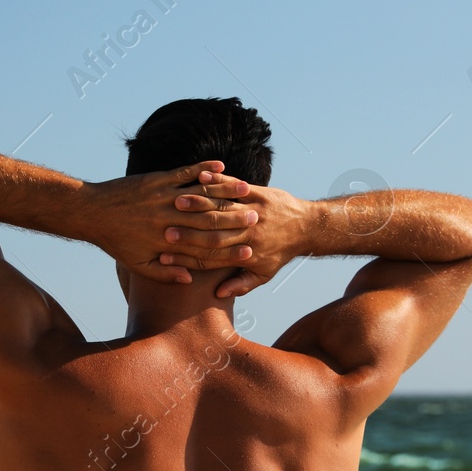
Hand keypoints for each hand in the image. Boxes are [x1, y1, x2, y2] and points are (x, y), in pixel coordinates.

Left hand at [83, 161, 259, 283]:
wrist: (92, 212)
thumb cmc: (116, 242)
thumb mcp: (139, 266)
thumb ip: (165, 275)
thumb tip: (189, 280)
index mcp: (168, 243)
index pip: (205, 248)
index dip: (229, 250)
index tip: (250, 252)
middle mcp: (170, 219)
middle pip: (210, 219)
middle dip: (236, 218)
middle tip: (259, 218)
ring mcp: (165, 196)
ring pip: (202, 193)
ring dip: (226, 190)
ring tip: (247, 189)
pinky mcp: (158, 179)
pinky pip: (186, 172)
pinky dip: (204, 169)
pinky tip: (220, 166)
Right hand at [160, 175, 308, 296]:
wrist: (307, 227)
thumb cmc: (281, 252)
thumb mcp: (263, 274)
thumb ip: (241, 284)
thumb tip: (219, 294)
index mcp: (246, 254)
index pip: (211, 258)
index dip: (187, 258)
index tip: (166, 256)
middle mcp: (249, 233)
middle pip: (213, 233)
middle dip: (187, 232)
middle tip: (164, 230)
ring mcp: (255, 211)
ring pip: (221, 208)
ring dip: (198, 204)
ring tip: (176, 201)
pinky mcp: (260, 193)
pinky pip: (236, 186)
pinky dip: (218, 181)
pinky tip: (200, 176)